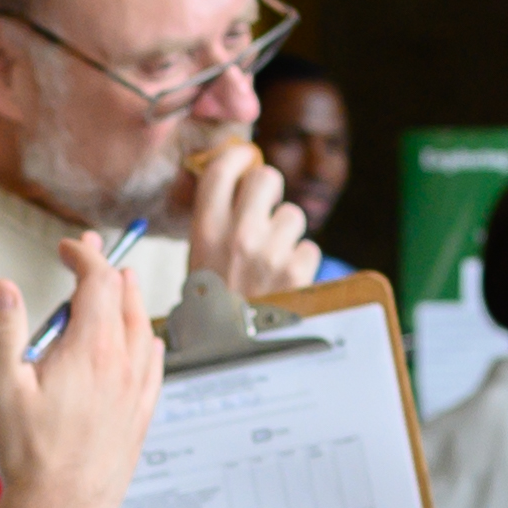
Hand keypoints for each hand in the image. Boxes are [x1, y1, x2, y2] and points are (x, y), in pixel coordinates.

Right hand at [0, 233, 167, 507]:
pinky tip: (148, 343)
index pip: (98, 281)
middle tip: (91, 255)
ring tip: (123, 286)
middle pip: (124, 300)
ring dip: (131, 301)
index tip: (66, 249)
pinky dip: (149, 341)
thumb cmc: (29, 454)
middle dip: (107, 270)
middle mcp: (122, 365)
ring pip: (144, 330)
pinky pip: (154, 366)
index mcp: (90, 349)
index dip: (84, 257)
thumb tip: (1, 286)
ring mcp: (136, 392)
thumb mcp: (3, 386)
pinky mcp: (140, 417)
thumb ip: (3, 330)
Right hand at [185, 141, 320, 297]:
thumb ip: (214, 220)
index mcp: (207, 230)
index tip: (244, 157)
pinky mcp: (298, 272)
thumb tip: (235, 180)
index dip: (237, 155)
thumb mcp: (198, 257)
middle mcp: (239, 235)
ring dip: (286, 232)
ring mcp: (271, 253)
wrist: (230, 352)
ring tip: (271, 257)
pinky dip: (301, 260)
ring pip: (293, 214)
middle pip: (267, 178)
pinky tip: (284, 278)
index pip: (222, 170)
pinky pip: (310, 247)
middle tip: (264, 206)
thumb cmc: (213, 303)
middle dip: (270, 189)